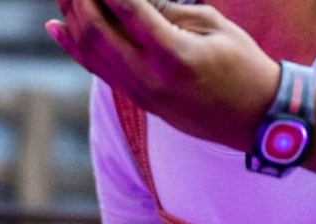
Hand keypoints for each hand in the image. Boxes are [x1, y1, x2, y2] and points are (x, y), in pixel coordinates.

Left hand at [45, 0, 278, 151]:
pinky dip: (74, 47)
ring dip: (72, 16)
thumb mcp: (215, 27)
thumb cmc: (245, 66)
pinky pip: (98, 71)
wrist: (258, 120)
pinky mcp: (141, 102)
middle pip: (95, 29)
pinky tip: (57, 26)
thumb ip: (170, 9)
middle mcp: (150, 78)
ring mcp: (142, 94)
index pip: (125, 8)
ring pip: (90, 52)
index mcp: (174, 55)